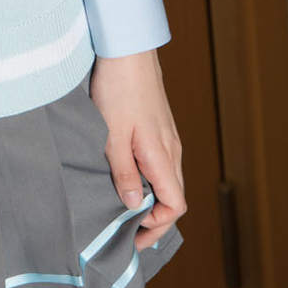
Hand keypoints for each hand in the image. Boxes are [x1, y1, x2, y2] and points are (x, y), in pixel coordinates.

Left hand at [89, 48, 185, 250]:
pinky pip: (160, 163)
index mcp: (162, 157)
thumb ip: (123, 173)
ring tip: (123, 208)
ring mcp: (167, 138)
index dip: (157, 228)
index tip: (133, 237)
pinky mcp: (159, 127)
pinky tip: (126, 176)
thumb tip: (134, 207)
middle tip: (125, 231)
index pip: (175, 206)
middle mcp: (172, 150)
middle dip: (153, 220)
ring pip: (167, 180)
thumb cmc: (119, 88)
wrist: (128, 49)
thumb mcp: (112, 135)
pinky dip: (148, 179)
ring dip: (150, 199)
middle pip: (173, 197)